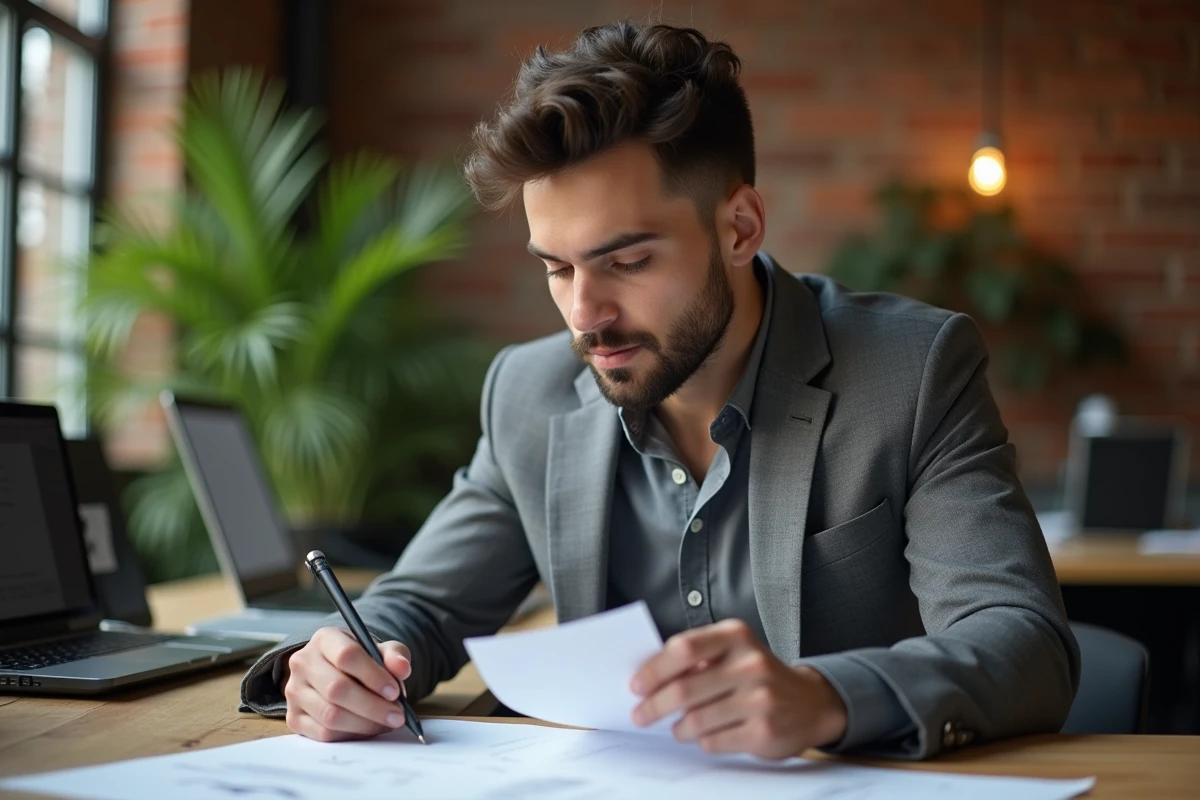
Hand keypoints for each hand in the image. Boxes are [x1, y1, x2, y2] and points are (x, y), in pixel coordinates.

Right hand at [281, 626, 412, 741]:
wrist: (340, 676)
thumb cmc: (363, 662)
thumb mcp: (382, 651)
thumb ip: (395, 656)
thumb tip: (402, 669)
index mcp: (325, 639)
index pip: (347, 656)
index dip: (373, 676)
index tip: (395, 692)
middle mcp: (303, 662)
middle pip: (337, 689)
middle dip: (373, 706)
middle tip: (397, 715)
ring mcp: (294, 691)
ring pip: (330, 714)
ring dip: (365, 723)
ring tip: (386, 722)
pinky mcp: (294, 717)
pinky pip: (323, 733)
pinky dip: (351, 734)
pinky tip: (367, 728)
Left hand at [630, 619, 847, 759]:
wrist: (811, 703)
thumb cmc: (758, 675)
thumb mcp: (734, 651)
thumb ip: (696, 658)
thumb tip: (646, 678)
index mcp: (736, 636)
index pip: (684, 648)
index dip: (654, 670)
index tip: (635, 685)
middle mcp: (751, 664)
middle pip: (683, 690)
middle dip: (653, 706)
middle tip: (640, 715)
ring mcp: (760, 699)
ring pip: (695, 721)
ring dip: (678, 728)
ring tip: (677, 727)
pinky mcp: (764, 731)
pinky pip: (713, 742)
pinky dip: (701, 741)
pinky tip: (706, 735)